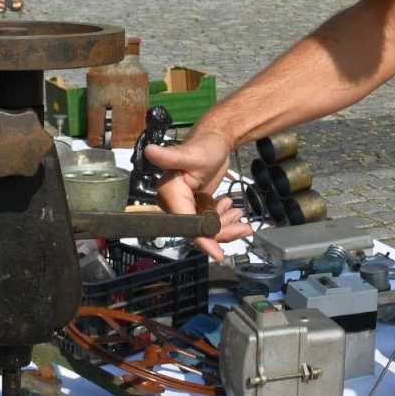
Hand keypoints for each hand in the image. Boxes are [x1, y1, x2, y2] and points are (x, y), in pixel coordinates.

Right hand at [145, 127, 250, 259]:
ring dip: (225, 227)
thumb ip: (171, 156)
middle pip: (196, 230)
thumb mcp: (191, 153)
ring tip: (240, 216)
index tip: (218, 253)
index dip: (202, 238)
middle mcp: (173, 203)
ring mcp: (185, 207)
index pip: (185, 223)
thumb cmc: (204, 145)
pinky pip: (209, 223)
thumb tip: (149, 151)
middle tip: (244, 228)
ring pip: (205, 229)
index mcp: (169, 193)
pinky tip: (233, 210)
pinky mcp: (195, 208)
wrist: (216, 142)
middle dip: (220, 232)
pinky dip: (224, 222)